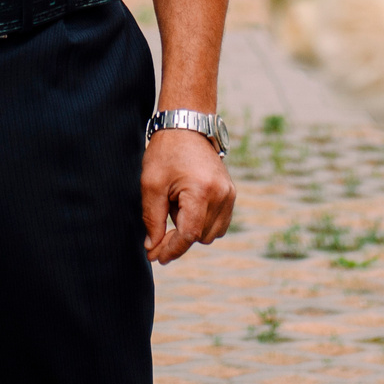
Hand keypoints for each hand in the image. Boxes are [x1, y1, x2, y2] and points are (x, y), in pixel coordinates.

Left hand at [141, 127, 234, 263]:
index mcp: (202, 191)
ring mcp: (230, 194)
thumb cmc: (166, 152)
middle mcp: (222, 195)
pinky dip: (203, 223)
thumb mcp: (151, 185)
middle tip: (160, 223)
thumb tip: (153, 248)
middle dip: (178, 238)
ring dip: (192, 229)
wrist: (187, 126)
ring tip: (176, 205)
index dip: (171, 250)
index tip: (155, 257)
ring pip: (212, 234)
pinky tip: (188, 206)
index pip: (189, 235)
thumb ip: (152, 219)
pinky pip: (219, 224)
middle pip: (200, 238)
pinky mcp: (231, 193)